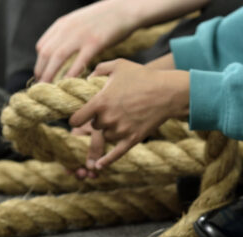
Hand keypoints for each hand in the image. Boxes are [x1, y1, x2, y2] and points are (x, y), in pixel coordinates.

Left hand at [35, 0, 136, 82]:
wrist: (124, 9)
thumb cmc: (105, 19)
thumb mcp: (80, 22)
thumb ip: (69, 34)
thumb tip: (62, 51)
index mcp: (62, 24)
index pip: (42, 46)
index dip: (39, 64)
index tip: (42, 77)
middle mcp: (67, 28)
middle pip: (46, 53)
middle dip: (41, 72)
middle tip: (41, 88)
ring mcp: (80, 35)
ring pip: (57, 57)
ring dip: (50, 75)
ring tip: (49, 89)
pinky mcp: (94, 42)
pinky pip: (79, 61)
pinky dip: (71, 74)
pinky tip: (68, 84)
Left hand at [69, 59, 189, 169]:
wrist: (168, 92)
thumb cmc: (143, 76)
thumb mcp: (119, 65)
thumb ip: (99, 70)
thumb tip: (87, 78)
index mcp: (101, 101)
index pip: (77, 118)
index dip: (75, 118)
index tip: (76, 118)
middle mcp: (108, 118)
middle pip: (95, 126)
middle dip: (100, 119)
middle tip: (113, 109)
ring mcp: (121, 131)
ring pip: (106, 136)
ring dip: (109, 130)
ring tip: (121, 119)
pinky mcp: (133, 139)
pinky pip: (116, 154)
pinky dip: (107, 160)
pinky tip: (100, 166)